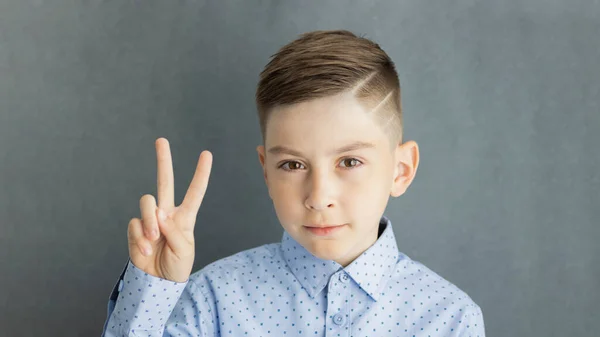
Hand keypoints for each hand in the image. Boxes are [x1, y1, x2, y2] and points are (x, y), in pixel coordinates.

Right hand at [127, 137, 211, 281]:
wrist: (157, 281)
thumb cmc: (177, 265)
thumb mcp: (185, 251)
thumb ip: (175, 232)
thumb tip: (160, 214)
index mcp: (185, 217)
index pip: (195, 192)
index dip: (200, 174)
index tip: (206, 154)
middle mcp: (167, 213)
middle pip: (165, 182)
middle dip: (163, 160)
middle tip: (161, 140)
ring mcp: (151, 219)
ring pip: (147, 202)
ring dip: (151, 222)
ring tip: (155, 240)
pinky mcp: (136, 228)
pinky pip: (136, 224)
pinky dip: (141, 238)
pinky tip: (146, 250)